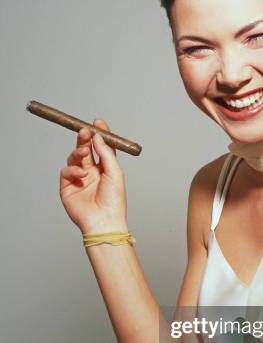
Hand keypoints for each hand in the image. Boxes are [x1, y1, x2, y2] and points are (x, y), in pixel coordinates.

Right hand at [59, 119, 128, 233]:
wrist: (103, 220)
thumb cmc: (114, 200)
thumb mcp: (115, 172)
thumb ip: (106, 152)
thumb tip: (98, 135)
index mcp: (105, 169)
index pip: (100, 147)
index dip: (98, 135)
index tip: (97, 122)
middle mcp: (91, 172)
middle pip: (85, 149)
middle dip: (84, 138)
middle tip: (85, 131)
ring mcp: (78, 179)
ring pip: (74, 158)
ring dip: (78, 152)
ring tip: (84, 153)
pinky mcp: (67, 187)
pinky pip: (66, 171)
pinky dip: (73, 169)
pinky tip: (82, 175)